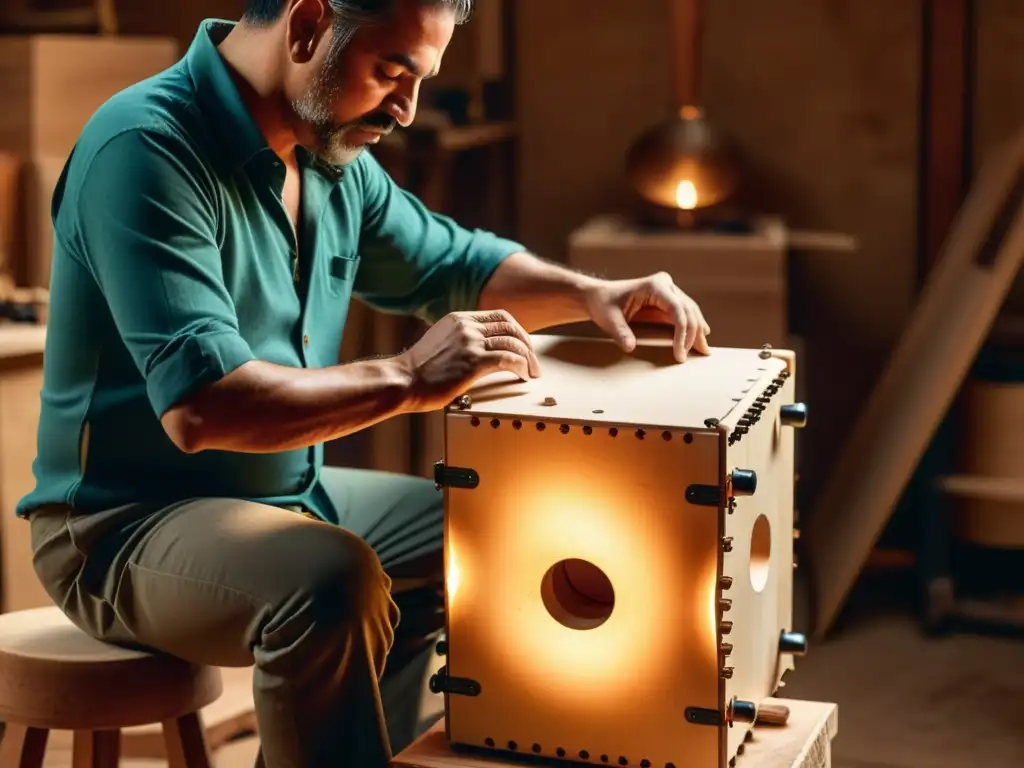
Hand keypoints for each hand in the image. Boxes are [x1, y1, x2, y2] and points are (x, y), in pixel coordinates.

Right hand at [397, 310, 541, 411]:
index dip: (516, 330)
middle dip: (527, 343)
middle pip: (510, 327)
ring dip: (528, 358)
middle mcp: (466, 326)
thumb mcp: (440, 342)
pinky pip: (508, 359)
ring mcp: (470, 343)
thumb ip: (459, 339)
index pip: (499, 316)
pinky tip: (523, 375)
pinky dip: (521, 366)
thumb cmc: (417, 370)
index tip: (523, 343)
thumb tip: (478, 350)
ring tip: (532, 371)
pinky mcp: (474, 362)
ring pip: (512, 343)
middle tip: (533, 359)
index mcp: (459, 318)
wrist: (402, 381)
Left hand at [583, 272, 710, 362]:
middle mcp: (665, 285)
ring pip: (691, 311)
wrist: (599, 297)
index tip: (679, 353)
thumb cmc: (603, 305)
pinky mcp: (669, 300)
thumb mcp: (608, 319)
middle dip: (694, 334)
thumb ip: (620, 332)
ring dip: (698, 331)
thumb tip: (630, 347)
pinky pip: (685, 314)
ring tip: (704, 350)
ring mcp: (669, 291)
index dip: (682, 332)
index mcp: (654, 286)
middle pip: (688, 310)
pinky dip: (693, 327)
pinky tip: (702, 338)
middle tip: (698, 355)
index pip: (677, 309)